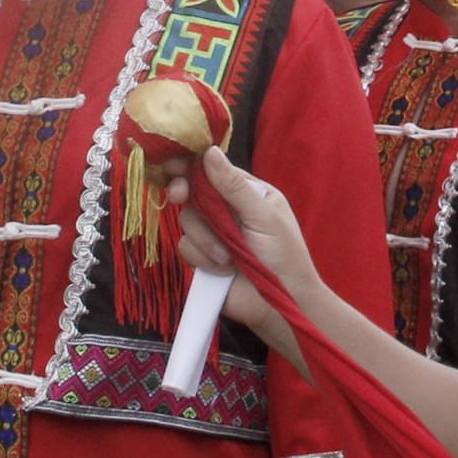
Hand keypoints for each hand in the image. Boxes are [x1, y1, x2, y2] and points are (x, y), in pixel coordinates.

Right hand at [171, 149, 321, 362]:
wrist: (280, 306)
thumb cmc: (283, 257)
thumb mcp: (263, 216)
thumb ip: (234, 186)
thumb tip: (210, 151)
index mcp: (248, 193)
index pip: (214, 170)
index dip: (192, 165)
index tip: (174, 164)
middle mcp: (228, 210)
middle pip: (194, 191)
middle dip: (185, 193)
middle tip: (178, 195)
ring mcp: (214, 234)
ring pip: (187, 220)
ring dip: (206, 239)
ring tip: (229, 257)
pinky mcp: (202, 258)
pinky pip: (186, 247)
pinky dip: (203, 258)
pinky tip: (223, 268)